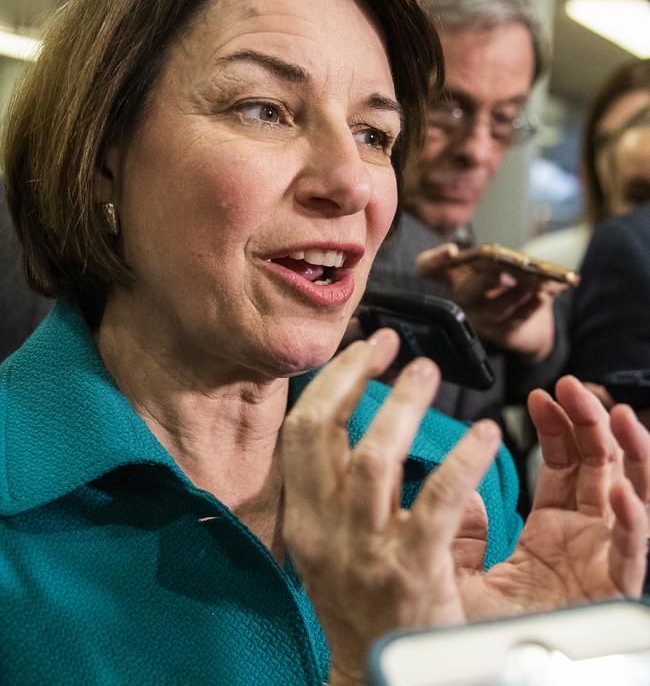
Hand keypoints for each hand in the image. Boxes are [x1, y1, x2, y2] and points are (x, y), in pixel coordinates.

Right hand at [281, 329, 501, 681]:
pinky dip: (463, 459)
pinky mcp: (410, 570)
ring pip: (374, 455)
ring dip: (403, 405)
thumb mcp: (333, 544)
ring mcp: (364, 550)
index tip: (362, 349)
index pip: (301, 431)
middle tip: (390, 344)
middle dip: (356, 375)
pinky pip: (438, 498)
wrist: (375, 679)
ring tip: (429, 372)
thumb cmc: (363, 604)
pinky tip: (485, 434)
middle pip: (324, 431)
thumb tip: (370, 419)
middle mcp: (323, 529)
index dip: (332, 380)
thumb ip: (341, 488)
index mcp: (303, 517)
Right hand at [416, 243, 563, 361]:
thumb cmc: (510, 283)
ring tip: (535, 282)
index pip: (428, 268)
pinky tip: (543, 296)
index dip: (434, 260)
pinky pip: (514, 321)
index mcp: (456, 275)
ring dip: (516, 295)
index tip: (452, 250)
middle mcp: (462, 298)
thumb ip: (503, 259)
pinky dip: (531, 307)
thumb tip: (518, 260)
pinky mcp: (500, 333)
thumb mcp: (502, 264)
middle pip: (464, 292)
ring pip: (494, 310)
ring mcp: (479, 319)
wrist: (529, 319)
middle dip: (485, 281)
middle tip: (505, 273)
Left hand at [457, 376, 649, 619]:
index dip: (560, 426)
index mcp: (554, 529)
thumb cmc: (471, 628)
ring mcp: (602, 562)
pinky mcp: (612, 593)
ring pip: (632, 496)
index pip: (567, 463)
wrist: (469, 677)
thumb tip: (464, 491)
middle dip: (591, 422)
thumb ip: (464, 525)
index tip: (542, 394)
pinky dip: (633, 519)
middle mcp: (584, 540)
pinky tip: (620, 487)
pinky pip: (631, 552)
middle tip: (572, 388)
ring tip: (614, 415)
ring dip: (628, 452)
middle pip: (602, 467)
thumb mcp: (462, 561)